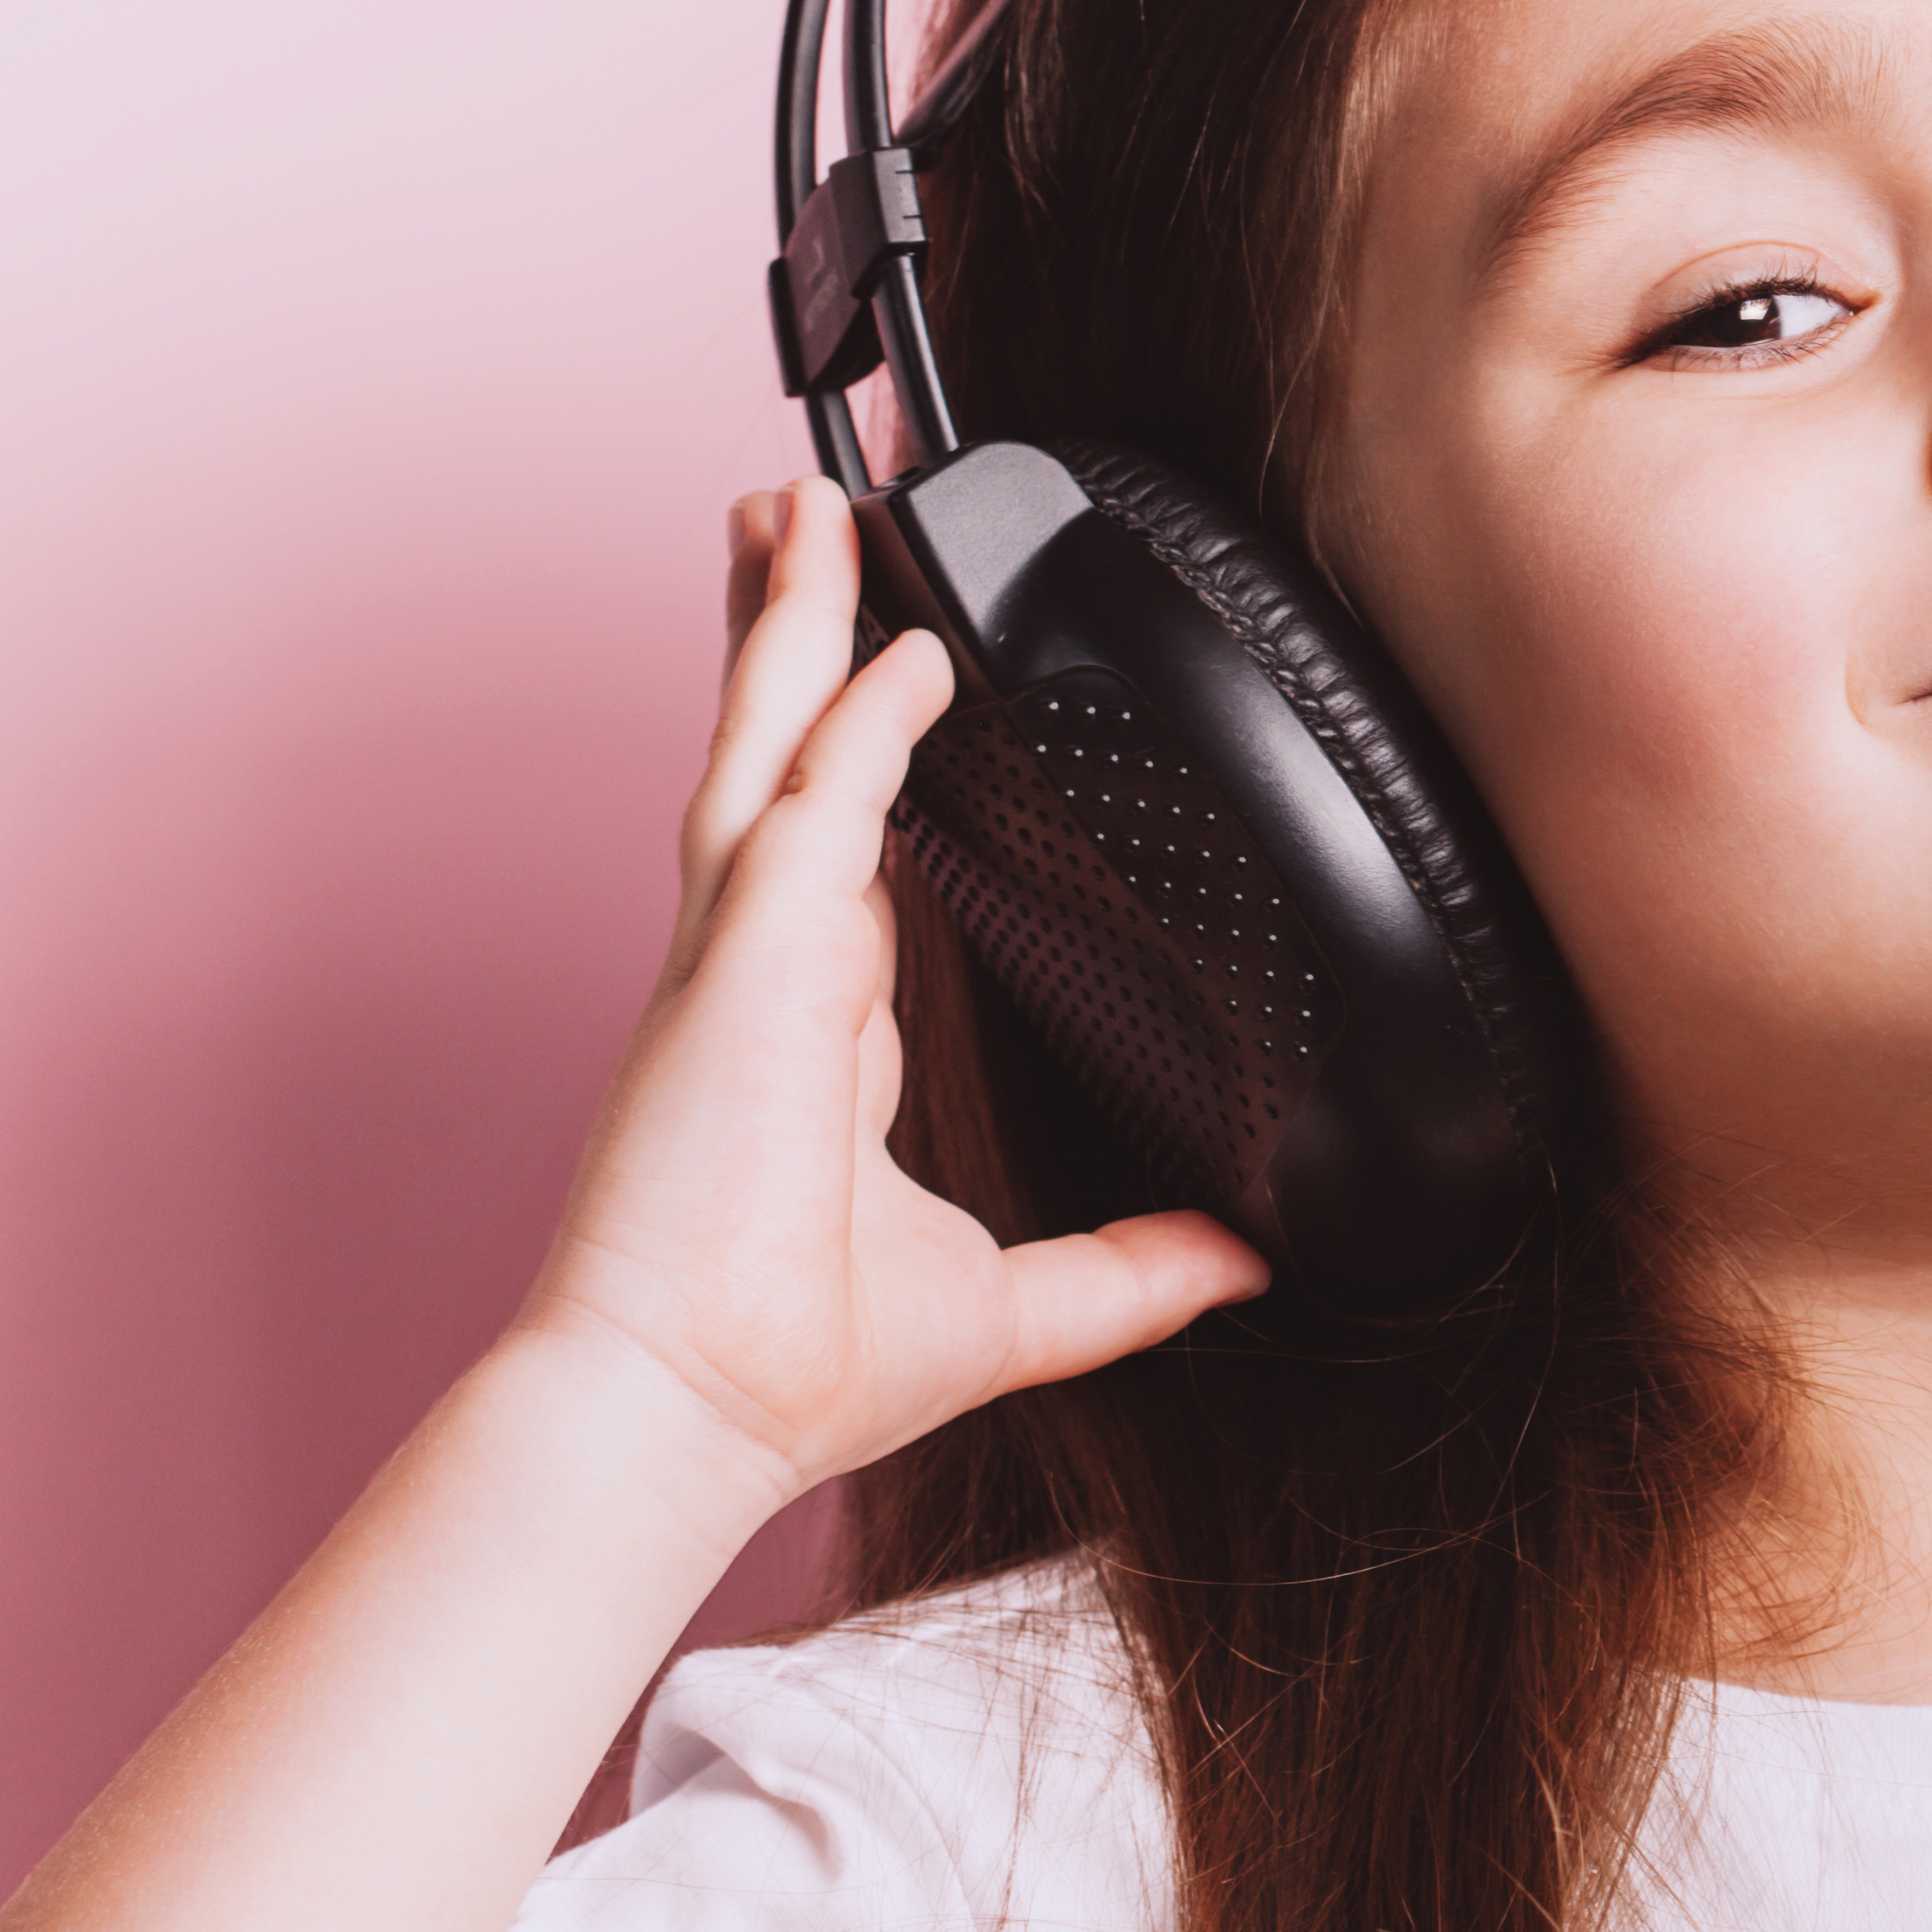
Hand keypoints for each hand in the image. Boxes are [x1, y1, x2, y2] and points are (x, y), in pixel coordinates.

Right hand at [502, 483, 1262, 1525]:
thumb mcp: (1017, 1307)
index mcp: (811, 1029)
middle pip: (779, 754)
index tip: (890, 665)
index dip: (858, 748)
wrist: (688, 1419)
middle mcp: (765, 976)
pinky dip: (855, 724)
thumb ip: (1134, 1273)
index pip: (838, 844)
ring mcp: (739, 966)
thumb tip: (1243, 1264)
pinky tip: (900, 648)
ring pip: (769, 746)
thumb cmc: (792, 1370)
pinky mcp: (740, 978)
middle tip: (806, 518)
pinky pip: (805, 813)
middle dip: (792, 632)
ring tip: (809, 512)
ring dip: (794, 627)